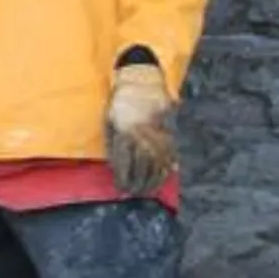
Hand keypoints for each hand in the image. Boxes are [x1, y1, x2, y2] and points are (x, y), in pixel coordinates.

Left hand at [105, 63, 176, 194]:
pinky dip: (166, 169)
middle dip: (138, 183)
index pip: (125, 163)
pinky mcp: (170, 133)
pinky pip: (170, 155)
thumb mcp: (109, 121)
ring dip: (153, 181)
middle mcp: (144, 136)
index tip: (120, 189)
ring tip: (147, 191)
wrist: (142, 83)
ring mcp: (159, 135)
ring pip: (158, 164)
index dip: (122, 178)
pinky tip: (163, 178)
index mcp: (126, 133)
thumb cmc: (120, 104)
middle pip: (142, 167)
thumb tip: (114, 167)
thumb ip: (112, 144)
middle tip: (134, 194)